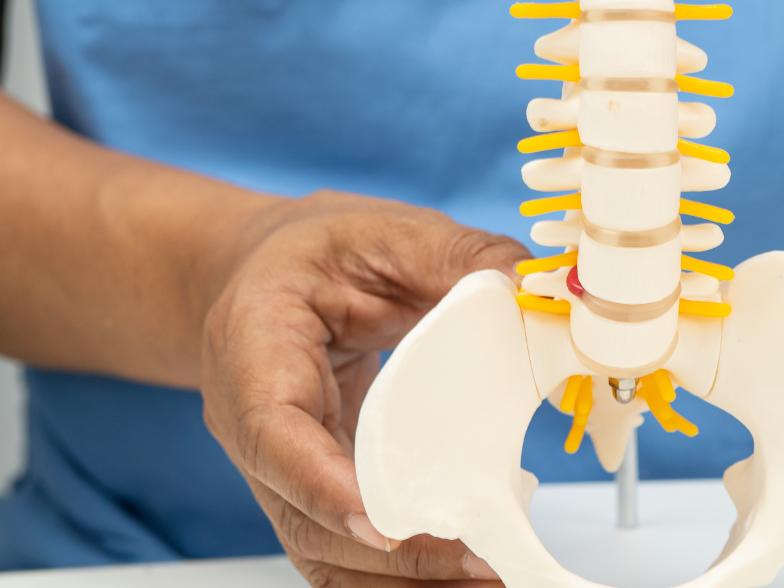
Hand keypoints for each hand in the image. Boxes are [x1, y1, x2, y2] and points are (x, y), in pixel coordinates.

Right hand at [199, 191, 529, 587]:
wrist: (261, 273)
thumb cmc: (309, 254)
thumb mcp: (381, 230)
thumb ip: (457, 256)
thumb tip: (531, 288)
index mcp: (252, 349)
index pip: (272, 435)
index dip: (324, 486)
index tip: (384, 520)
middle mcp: (252, 426)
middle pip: (304, 517)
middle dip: (393, 552)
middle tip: (479, 558)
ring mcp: (276, 471)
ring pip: (321, 552)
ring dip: (400, 580)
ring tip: (486, 577)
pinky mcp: (311, 494)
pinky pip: (342, 554)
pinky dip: (398, 578)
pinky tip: (461, 576)